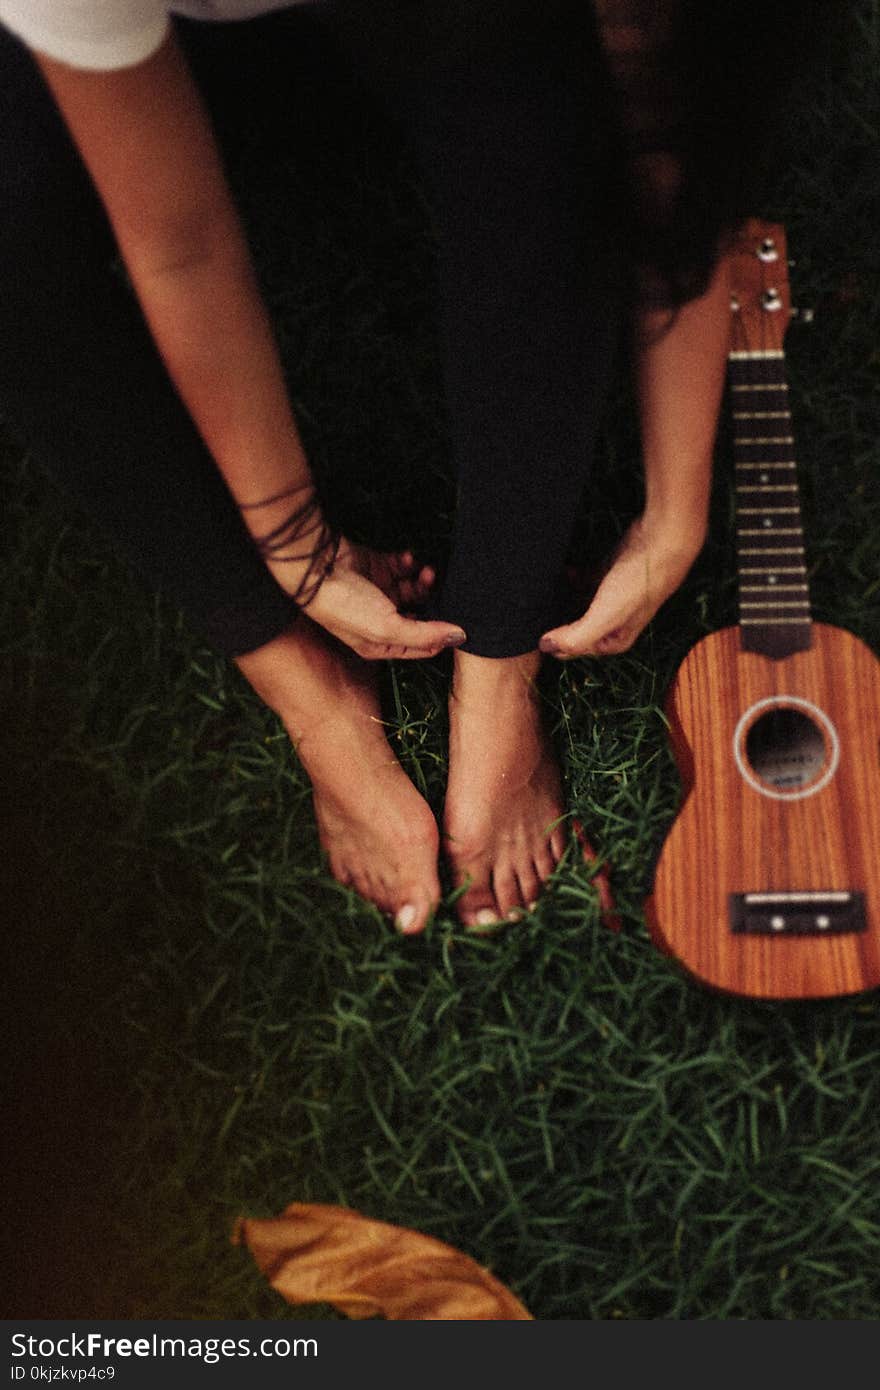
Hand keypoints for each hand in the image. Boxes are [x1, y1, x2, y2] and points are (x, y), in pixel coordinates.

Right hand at [272, 536, 465, 660]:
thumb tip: (460, 637)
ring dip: (422, 579)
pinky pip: (401, 568)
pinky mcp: (376, 570)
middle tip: (437, 588)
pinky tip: (406, 559)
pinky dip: (408, 563)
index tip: (458, 621)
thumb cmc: (344, 605)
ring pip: (414, 589)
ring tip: (424, 570)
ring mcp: (379, 594)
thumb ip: (426, 634)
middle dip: (432, 602)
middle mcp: (381, 621)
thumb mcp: (388, 627)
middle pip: (421, 615)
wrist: (316, 568)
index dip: (442, 635)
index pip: (423, 646)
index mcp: (381, 645)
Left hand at [539, 514, 704, 657]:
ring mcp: (608, 598)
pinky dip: (568, 578)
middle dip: (553, 621)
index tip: (530, 631)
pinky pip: (580, 581)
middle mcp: (611, 622)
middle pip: (572, 627)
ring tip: (538, 593)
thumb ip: (575, 637)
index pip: (572, 649)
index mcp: (612, 640)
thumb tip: (544, 647)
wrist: (661, 542)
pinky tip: (557, 572)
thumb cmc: (637, 583)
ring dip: (558, 599)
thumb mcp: (605, 617)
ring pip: (574, 604)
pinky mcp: (606, 574)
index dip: (552, 643)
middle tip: (529, 611)